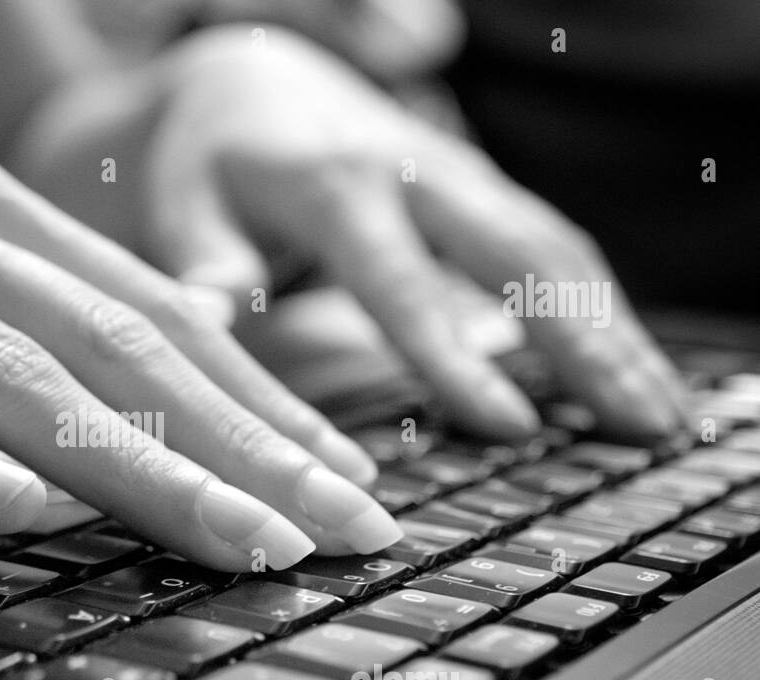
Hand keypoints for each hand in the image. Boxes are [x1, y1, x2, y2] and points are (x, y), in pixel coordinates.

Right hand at [0, 123, 403, 569]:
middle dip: (245, 450)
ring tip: (239, 540)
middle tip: (342, 528)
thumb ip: (35, 317)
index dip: (262, 406)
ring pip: (8, 380)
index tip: (343, 485)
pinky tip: (14, 511)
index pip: (157, 319)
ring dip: (138, 468)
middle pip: (115, 351)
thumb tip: (168, 365)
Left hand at [135, 26, 687, 438]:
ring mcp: (459, 178)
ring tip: (663, 413)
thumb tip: (208, 324)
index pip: (404, 282)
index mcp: (337, 187)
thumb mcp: (186, 209)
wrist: (249, 82)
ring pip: (555, 248)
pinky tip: (632, 365)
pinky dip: (601, 306)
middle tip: (638, 427)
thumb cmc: (210, 162)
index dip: (454, 356)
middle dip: (585, 342)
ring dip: (614, 329)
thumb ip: (207, 267)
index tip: (510, 424)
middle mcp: (417, 172)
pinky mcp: (478, 191)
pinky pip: (554, 245)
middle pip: (517, 256)